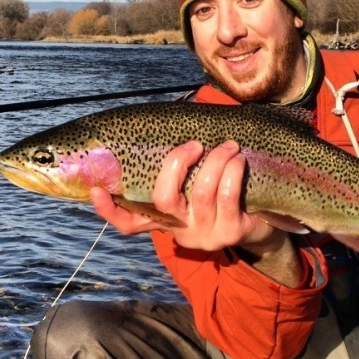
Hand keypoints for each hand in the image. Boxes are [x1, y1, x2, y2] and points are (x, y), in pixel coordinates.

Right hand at [91, 140, 273, 250]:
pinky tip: (237, 159)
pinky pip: (227, 195)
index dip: (109, 210)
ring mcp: (206, 233)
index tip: (96, 190)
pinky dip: (231, 171)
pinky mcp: (231, 233)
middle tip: (193, 145)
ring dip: (215, 161)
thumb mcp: (196, 187)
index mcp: (165, 220)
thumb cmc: (223, 196)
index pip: (129, 224)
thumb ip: (178, 171)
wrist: (262, 226)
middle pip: (163, 201)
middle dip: (176, 166)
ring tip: (228, 145)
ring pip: (201, 192)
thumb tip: (163, 125)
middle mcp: (181, 230)